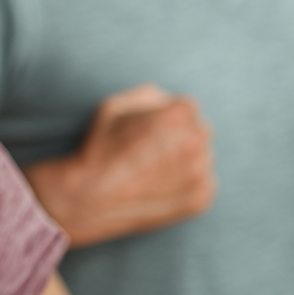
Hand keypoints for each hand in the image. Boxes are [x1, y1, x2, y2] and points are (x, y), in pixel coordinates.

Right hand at [23, 85, 216, 247]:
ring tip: (151, 170)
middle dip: (179, 137)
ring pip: (201, 157)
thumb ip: (148, 96)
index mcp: (179, 114)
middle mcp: (197, 141)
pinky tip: (158, 186)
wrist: (91, 197)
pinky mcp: (201, 198)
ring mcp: (201, 172)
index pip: (187, 108)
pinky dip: (185, 185)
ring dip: (184, 160)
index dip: (165, 117)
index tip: (147, 131)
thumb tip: (166, 101)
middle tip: (149, 151)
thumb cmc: (100, 148)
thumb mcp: (114, 106)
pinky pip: (202, 184)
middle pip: (199, 130)